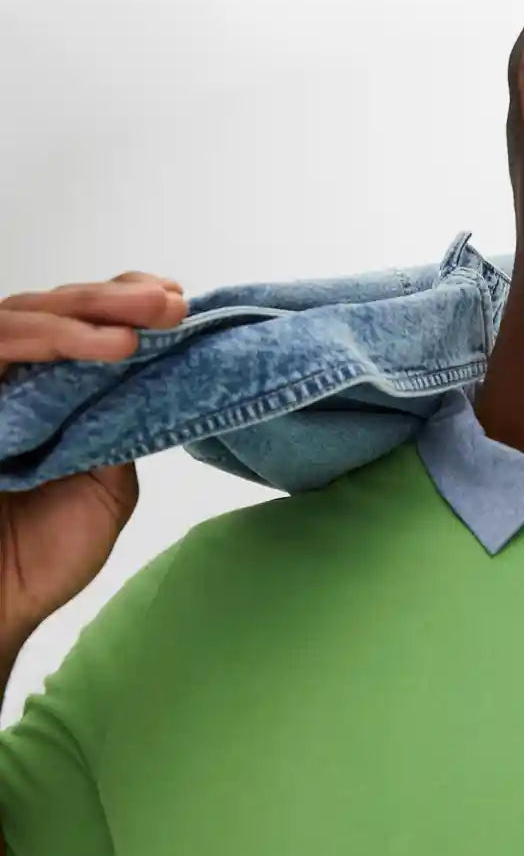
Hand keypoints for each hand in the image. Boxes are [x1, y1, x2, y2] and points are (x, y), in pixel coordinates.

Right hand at [0, 273, 187, 641]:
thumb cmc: (40, 556)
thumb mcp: (105, 484)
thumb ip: (121, 425)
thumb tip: (158, 372)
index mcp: (45, 394)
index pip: (76, 324)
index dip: (121, 301)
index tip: (175, 299)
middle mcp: (9, 381)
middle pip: (52, 310)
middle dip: (115, 299)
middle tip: (170, 303)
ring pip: (23, 318)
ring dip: (91, 313)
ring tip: (145, 324)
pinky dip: (53, 339)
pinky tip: (107, 347)